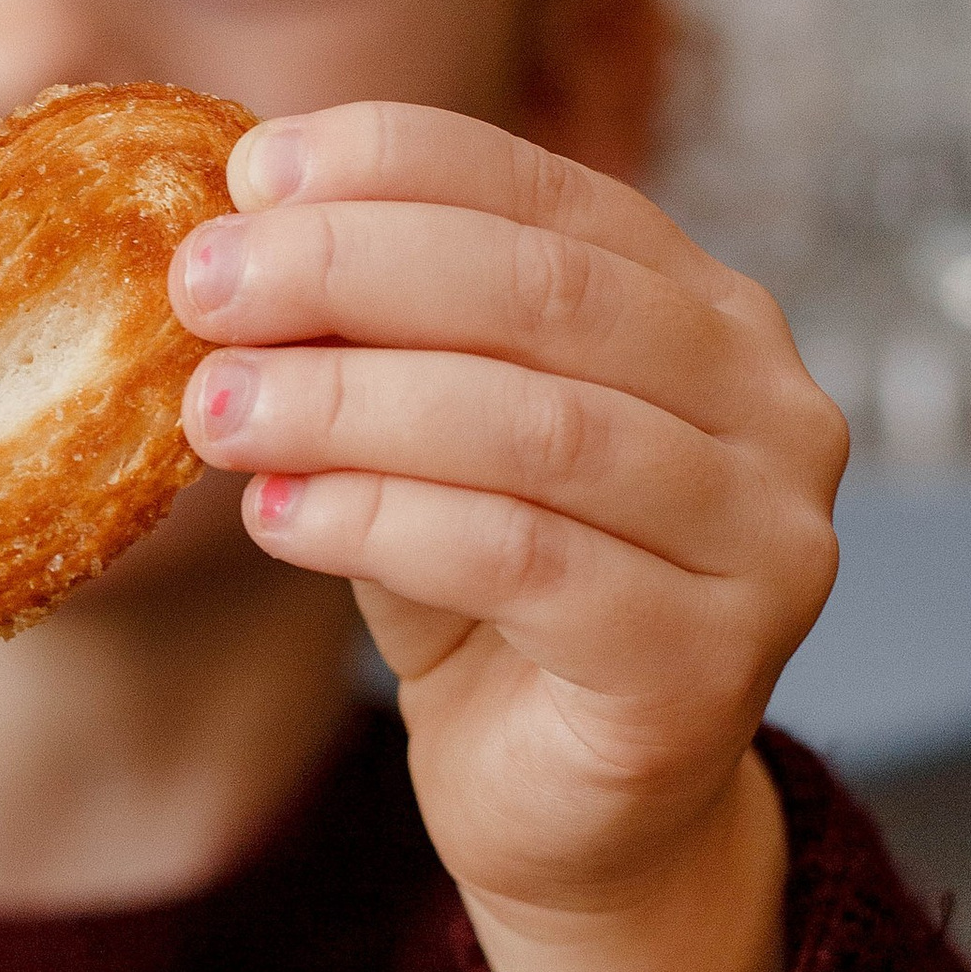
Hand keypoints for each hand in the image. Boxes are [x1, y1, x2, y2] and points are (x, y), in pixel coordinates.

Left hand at [170, 102, 847, 971]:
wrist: (565, 806)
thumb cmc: (483, 593)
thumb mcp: (415, 435)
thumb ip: (367, 338)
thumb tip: (226, 235)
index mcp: (704, 311)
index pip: (549, 193)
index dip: (395, 165)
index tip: (248, 172)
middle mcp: (767, 407)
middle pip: (546, 294)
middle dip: (351, 271)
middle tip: (202, 283)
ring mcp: (759, 540)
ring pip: (534, 428)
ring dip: (347, 403)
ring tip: (213, 407)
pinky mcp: (705, 667)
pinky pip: (524, 561)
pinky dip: (380, 522)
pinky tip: (276, 515)